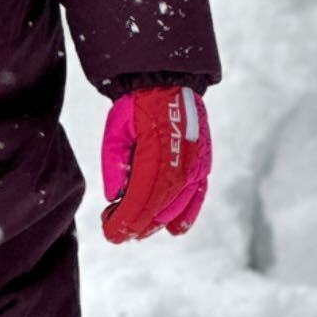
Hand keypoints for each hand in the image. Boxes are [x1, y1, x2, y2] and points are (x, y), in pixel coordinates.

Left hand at [100, 85, 210, 243]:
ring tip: (137, 231)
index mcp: (156, 152)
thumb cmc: (137, 105)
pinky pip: (198, 196)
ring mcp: (195, 165)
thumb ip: (114, 163)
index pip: (140, 197)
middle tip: (118, 234)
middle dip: (137, 225)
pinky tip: (174, 229)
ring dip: (156, 223)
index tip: (111, 234)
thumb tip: (114, 196)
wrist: (167, 82)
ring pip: (177, 206)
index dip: (126, 220)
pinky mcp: (204, 164)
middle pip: (158, 207)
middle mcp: (180, 162)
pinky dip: (187, 215)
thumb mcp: (116, 129)